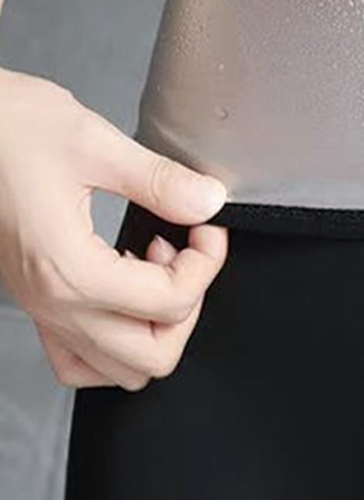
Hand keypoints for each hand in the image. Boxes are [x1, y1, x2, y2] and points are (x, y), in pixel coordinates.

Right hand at [0, 66, 229, 388]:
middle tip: (188, 258)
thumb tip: (208, 201)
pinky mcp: (37, 303)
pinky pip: (81, 360)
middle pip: (152, 358)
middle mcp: (54, 304)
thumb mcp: (92, 142)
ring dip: (154, 330)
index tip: (207, 230)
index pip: (172, 303)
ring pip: (119, 370)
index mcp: (71, 270)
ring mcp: (44, 309)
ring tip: (155, 273)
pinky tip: (125, 289)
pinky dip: (116, 342)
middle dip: (187, 309)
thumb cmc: (4, 129)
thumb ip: (159, 181)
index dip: (206, 264)